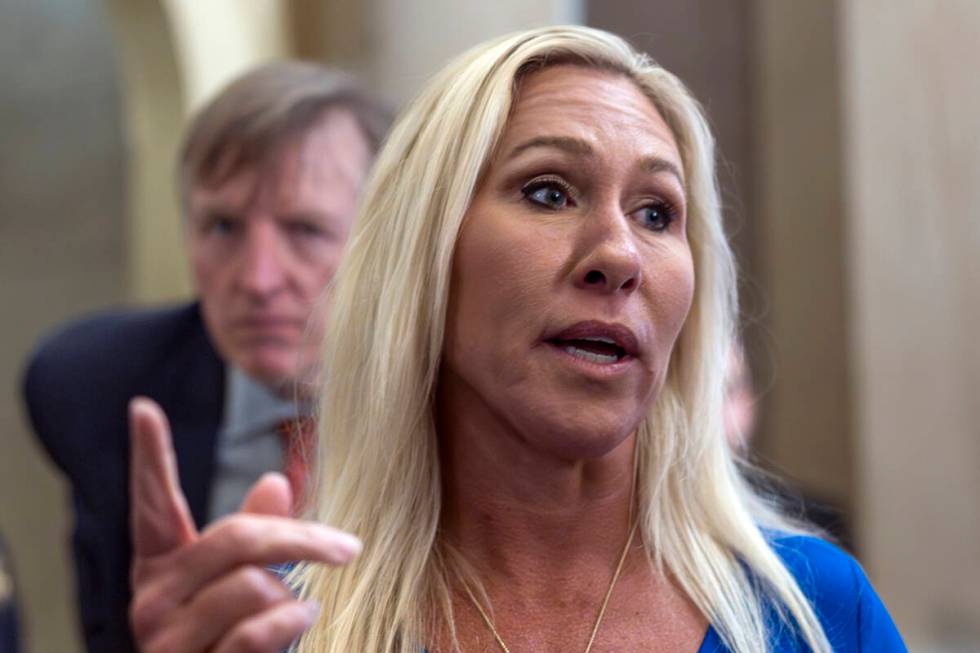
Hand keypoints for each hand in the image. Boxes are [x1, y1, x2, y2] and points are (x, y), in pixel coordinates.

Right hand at [128, 397, 359, 652]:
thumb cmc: (231, 636)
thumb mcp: (240, 581)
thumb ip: (254, 534)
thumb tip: (274, 481)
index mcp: (159, 564)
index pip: (152, 502)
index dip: (149, 456)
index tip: (142, 406)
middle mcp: (152, 596)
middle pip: (236, 538)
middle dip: (302, 540)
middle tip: (347, 547)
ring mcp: (167, 638)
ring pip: (255, 586)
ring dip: (293, 596)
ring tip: (299, 607)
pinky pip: (258, 631)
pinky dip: (292, 622)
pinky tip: (302, 618)